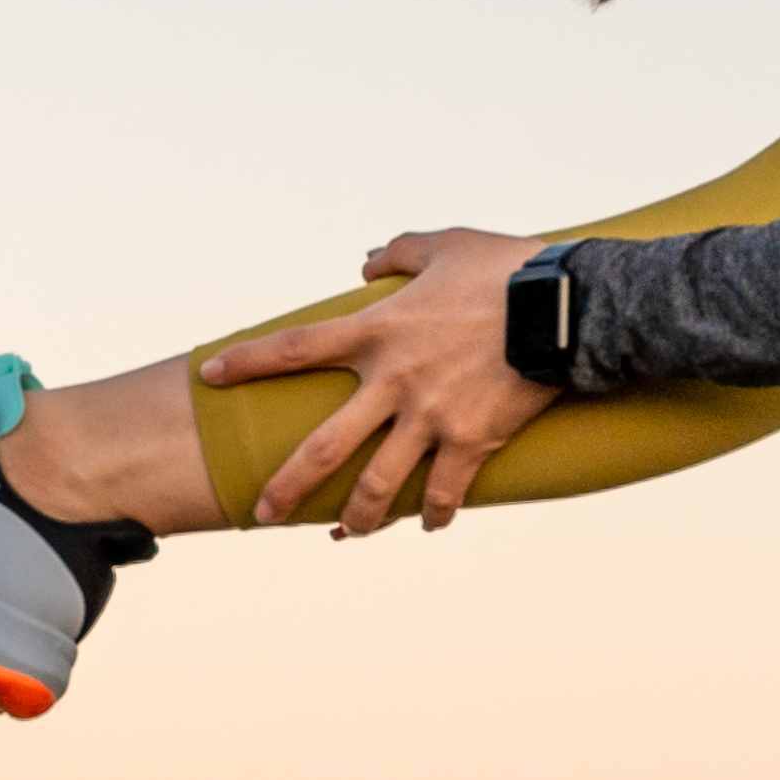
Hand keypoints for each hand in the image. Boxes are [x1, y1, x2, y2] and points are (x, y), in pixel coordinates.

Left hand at [196, 226, 556, 535]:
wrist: (569, 306)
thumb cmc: (508, 267)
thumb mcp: (447, 244)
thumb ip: (400, 252)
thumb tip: (367, 264)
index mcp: (377, 331)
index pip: (294, 348)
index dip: (247, 362)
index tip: (211, 376)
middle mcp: (395, 382)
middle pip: (324, 447)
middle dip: (287, 486)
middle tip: (260, 512)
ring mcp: (433, 418)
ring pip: (379, 484)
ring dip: (357, 518)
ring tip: (342, 535)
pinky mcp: (474, 442)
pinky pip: (444, 491)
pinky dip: (434, 512)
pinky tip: (428, 524)